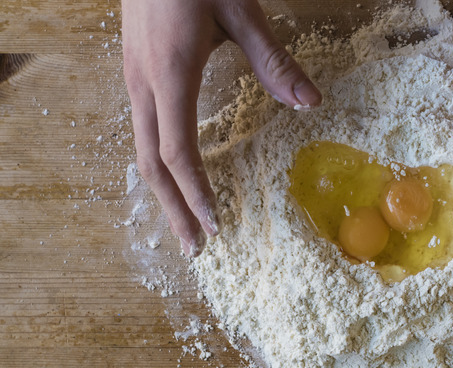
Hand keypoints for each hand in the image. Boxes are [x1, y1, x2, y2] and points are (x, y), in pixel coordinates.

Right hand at [122, 0, 320, 255]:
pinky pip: (143, 130)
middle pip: (151, 164)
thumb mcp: (240, 11)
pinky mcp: (137, 71)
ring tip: (185, 223)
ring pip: (142, 149)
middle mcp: (143, 84)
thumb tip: (310, 104)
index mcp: (169, 74)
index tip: (216, 227)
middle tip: (195, 250)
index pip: (177, 151)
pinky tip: (176, 175)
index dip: (196, 193)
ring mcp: (134, 78)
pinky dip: (160, 165)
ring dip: (164, 192)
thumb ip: (274, 61)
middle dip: (172, 210)